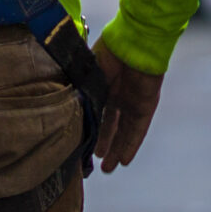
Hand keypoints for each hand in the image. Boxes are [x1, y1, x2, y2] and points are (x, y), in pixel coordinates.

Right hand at [92, 39, 163, 170]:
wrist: (134, 42)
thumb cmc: (110, 51)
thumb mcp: (90, 74)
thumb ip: (82, 92)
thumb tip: (65, 109)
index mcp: (104, 86)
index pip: (97, 113)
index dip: (90, 129)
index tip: (81, 144)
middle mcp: (118, 96)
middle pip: (111, 127)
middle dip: (105, 145)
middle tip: (97, 165)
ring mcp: (133, 103)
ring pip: (124, 132)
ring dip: (116, 150)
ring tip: (108, 169)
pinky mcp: (145, 107)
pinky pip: (138, 130)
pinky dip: (131, 145)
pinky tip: (124, 160)